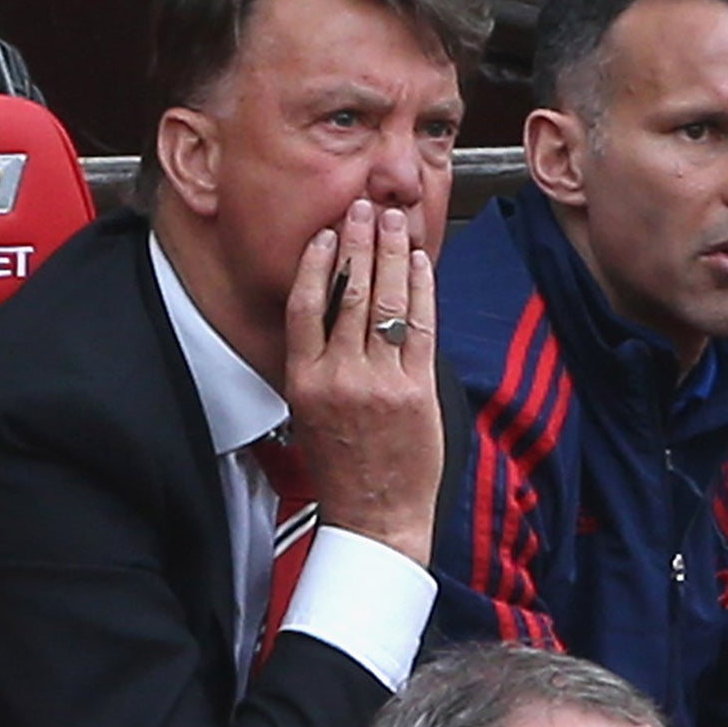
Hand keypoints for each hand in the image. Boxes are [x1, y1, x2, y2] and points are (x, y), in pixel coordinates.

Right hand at [284, 199, 443, 566]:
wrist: (376, 517)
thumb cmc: (342, 470)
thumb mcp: (309, 413)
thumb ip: (318, 364)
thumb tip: (330, 312)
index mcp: (305, 381)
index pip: (306, 305)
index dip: (318, 262)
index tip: (327, 234)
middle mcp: (340, 377)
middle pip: (348, 293)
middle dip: (359, 243)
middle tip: (363, 209)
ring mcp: (380, 383)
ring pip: (384, 303)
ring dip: (391, 255)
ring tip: (393, 223)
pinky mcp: (416, 391)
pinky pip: (419, 328)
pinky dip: (421, 290)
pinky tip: (421, 264)